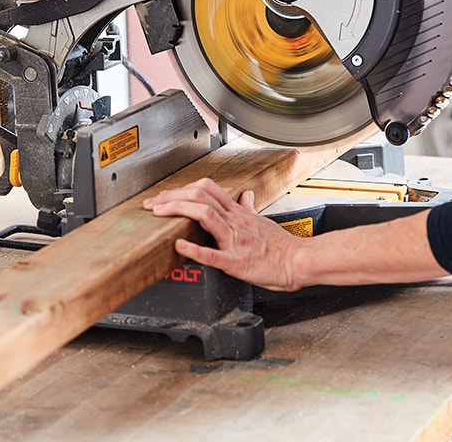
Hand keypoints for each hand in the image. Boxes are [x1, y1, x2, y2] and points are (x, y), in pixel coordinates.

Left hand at [143, 178, 305, 290]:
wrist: (298, 261)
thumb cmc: (282, 246)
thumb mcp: (263, 220)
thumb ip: (248, 208)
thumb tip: (244, 196)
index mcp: (238, 213)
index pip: (207, 189)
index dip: (182, 189)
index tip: (165, 196)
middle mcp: (234, 221)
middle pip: (200, 196)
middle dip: (172, 196)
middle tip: (153, 203)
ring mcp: (234, 240)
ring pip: (204, 214)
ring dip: (178, 210)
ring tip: (158, 213)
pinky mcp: (236, 261)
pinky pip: (213, 254)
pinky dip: (194, 250)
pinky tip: (178, 247)